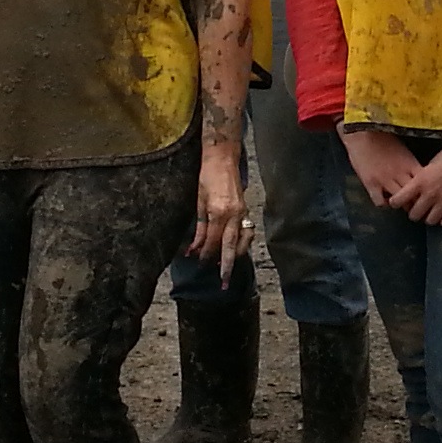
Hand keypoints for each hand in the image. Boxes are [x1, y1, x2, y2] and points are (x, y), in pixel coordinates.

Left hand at [192, 142, 248, 277]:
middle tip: (223, 283)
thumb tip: (195, 247)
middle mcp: (233, 215)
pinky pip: (246, 232)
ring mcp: (242, 213)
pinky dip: (241, 244)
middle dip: (226, 267)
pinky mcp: (246, 210)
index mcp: (218, 212)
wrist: (223, 159)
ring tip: (227, 267)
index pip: (213, 241)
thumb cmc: (207, 177)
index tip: (199, 263)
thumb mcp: (199, 201)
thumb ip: (200, 227)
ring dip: (235, 256)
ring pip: (242, 242)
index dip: (206, 254)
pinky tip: (234, 249)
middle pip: (230, 247)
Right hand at [342, 125, 422, 209]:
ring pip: (399, 201)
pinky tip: (383, 198)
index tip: (424, 193)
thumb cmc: (382, 136)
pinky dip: (383, 203)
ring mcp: (385, 180)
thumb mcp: (402, 147)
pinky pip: (380, 202)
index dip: (425, 190)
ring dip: (400, 203)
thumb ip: (410, 162)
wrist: (360, 132)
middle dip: (415, 201)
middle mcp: (399, 173)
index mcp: (409, 163)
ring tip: (400, 202)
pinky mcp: (370, 184)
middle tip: (414, 203)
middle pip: (414, 195)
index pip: (424, 183)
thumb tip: (420, 174)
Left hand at [389, 140, 441, 227]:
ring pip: (430, 221)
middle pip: (414, 215)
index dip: (395, 202)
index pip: (399, 200)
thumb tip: (415, 190)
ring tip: (430, 212)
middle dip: (413, 213)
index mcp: (420, 181)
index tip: (396, 202)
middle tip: (416, 208)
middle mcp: (430, 194)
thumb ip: (421, 179)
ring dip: (428, 218)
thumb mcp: (429, 164)